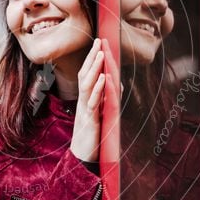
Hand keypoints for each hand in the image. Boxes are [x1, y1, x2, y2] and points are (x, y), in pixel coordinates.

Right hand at [70, 39, 104, 161]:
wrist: (83, 158)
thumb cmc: (92, 137)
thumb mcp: (101, 115)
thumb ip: (106, 98)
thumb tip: (116, 84)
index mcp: (87, 99)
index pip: (88, 75)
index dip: (92, 59)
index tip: (99, 43)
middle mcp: (84, 102)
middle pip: (86, 75)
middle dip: (92, 58)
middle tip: (99, 41)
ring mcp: (86, 110)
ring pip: (87, 85)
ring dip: (95, 69)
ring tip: (101, 54)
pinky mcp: (90, 120)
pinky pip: (93, 102)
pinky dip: (99, 89)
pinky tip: (105, 79)